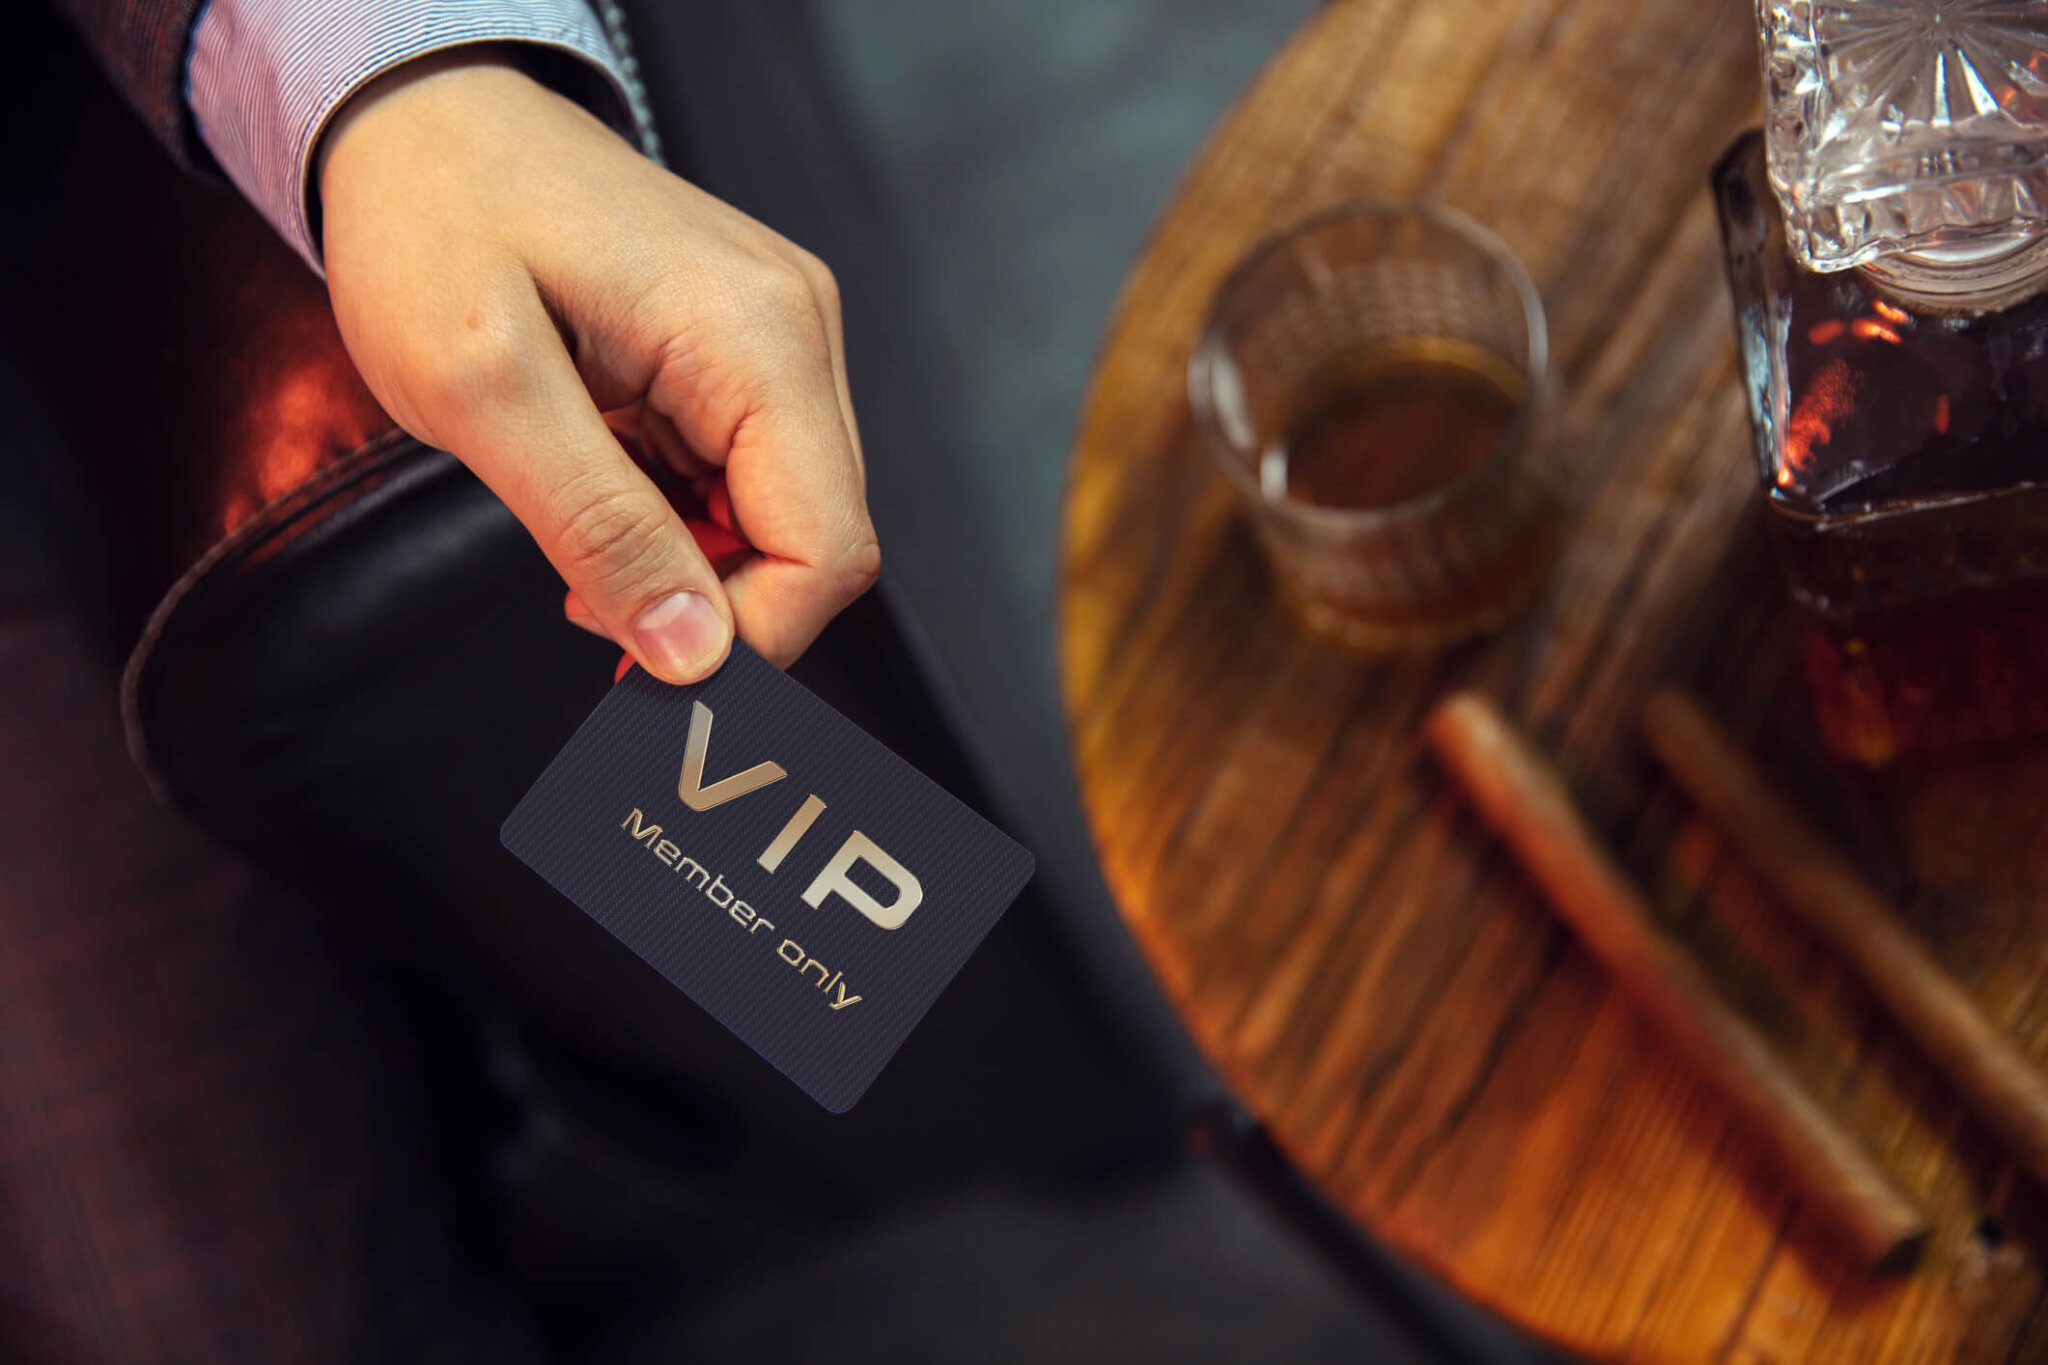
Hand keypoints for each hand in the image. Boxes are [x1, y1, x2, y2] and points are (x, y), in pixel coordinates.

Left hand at [317, 49, 877, 681]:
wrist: (422, 114)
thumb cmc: (434, 218)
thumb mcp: (484, 391)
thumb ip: (597, 529)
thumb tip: (692, 654)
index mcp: (755, 338)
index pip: (828, 548)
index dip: (750, 637)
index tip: (647, 671)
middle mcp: (796, 332)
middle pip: (819, 539)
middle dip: (713, 602)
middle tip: (589, 604)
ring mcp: (780, 337)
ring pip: (786, 517)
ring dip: (693, 560)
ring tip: (582, 528)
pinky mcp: (749, 348)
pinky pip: (751, 474)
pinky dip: (685, 515)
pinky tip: (608, 487)